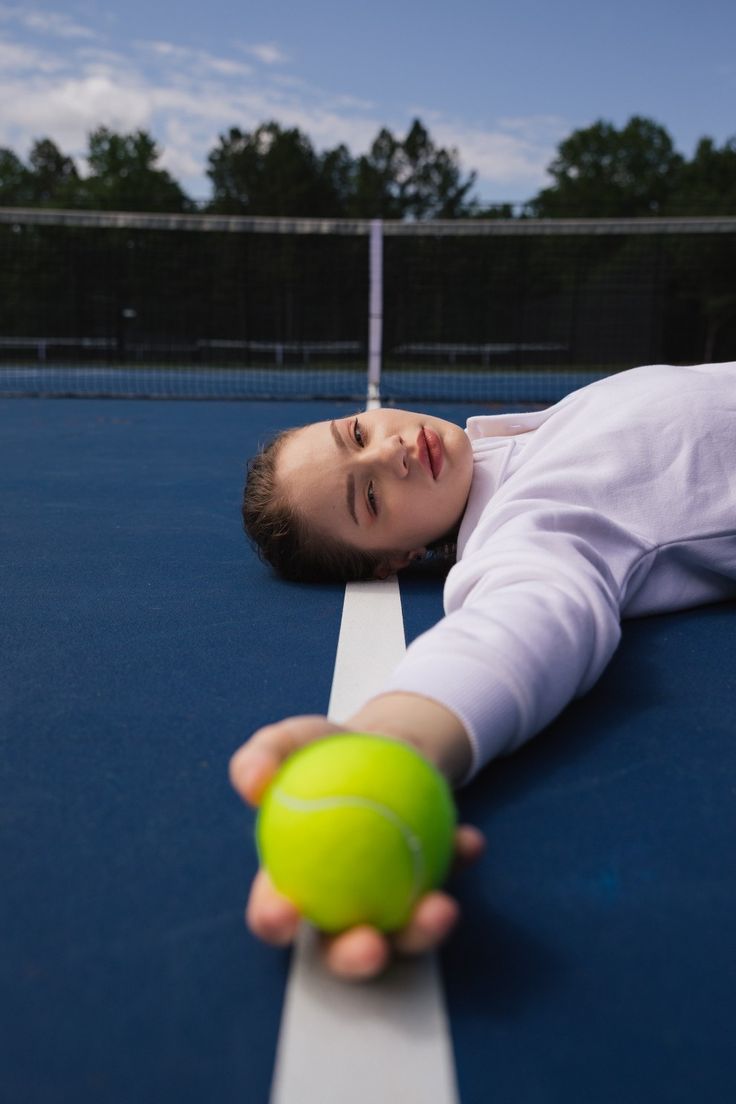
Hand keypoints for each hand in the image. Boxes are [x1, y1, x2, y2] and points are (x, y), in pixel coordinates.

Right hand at [229, 715, 484, 980]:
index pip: (275, 913)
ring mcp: (388, 902)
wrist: (380, 742)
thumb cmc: (321, 751)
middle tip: (371, 944)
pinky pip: (446, 878)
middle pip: (341, 949)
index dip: (274, 922)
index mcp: (292, 882)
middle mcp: (339, 907)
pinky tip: (470, 842)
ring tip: (442, 908)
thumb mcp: (287, 741)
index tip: (286, 910)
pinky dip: (459, 862)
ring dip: (424, 931)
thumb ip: (261, 758)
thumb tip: (253, 784)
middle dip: (354, 960)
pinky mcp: (429, 884)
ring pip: (404, 933)